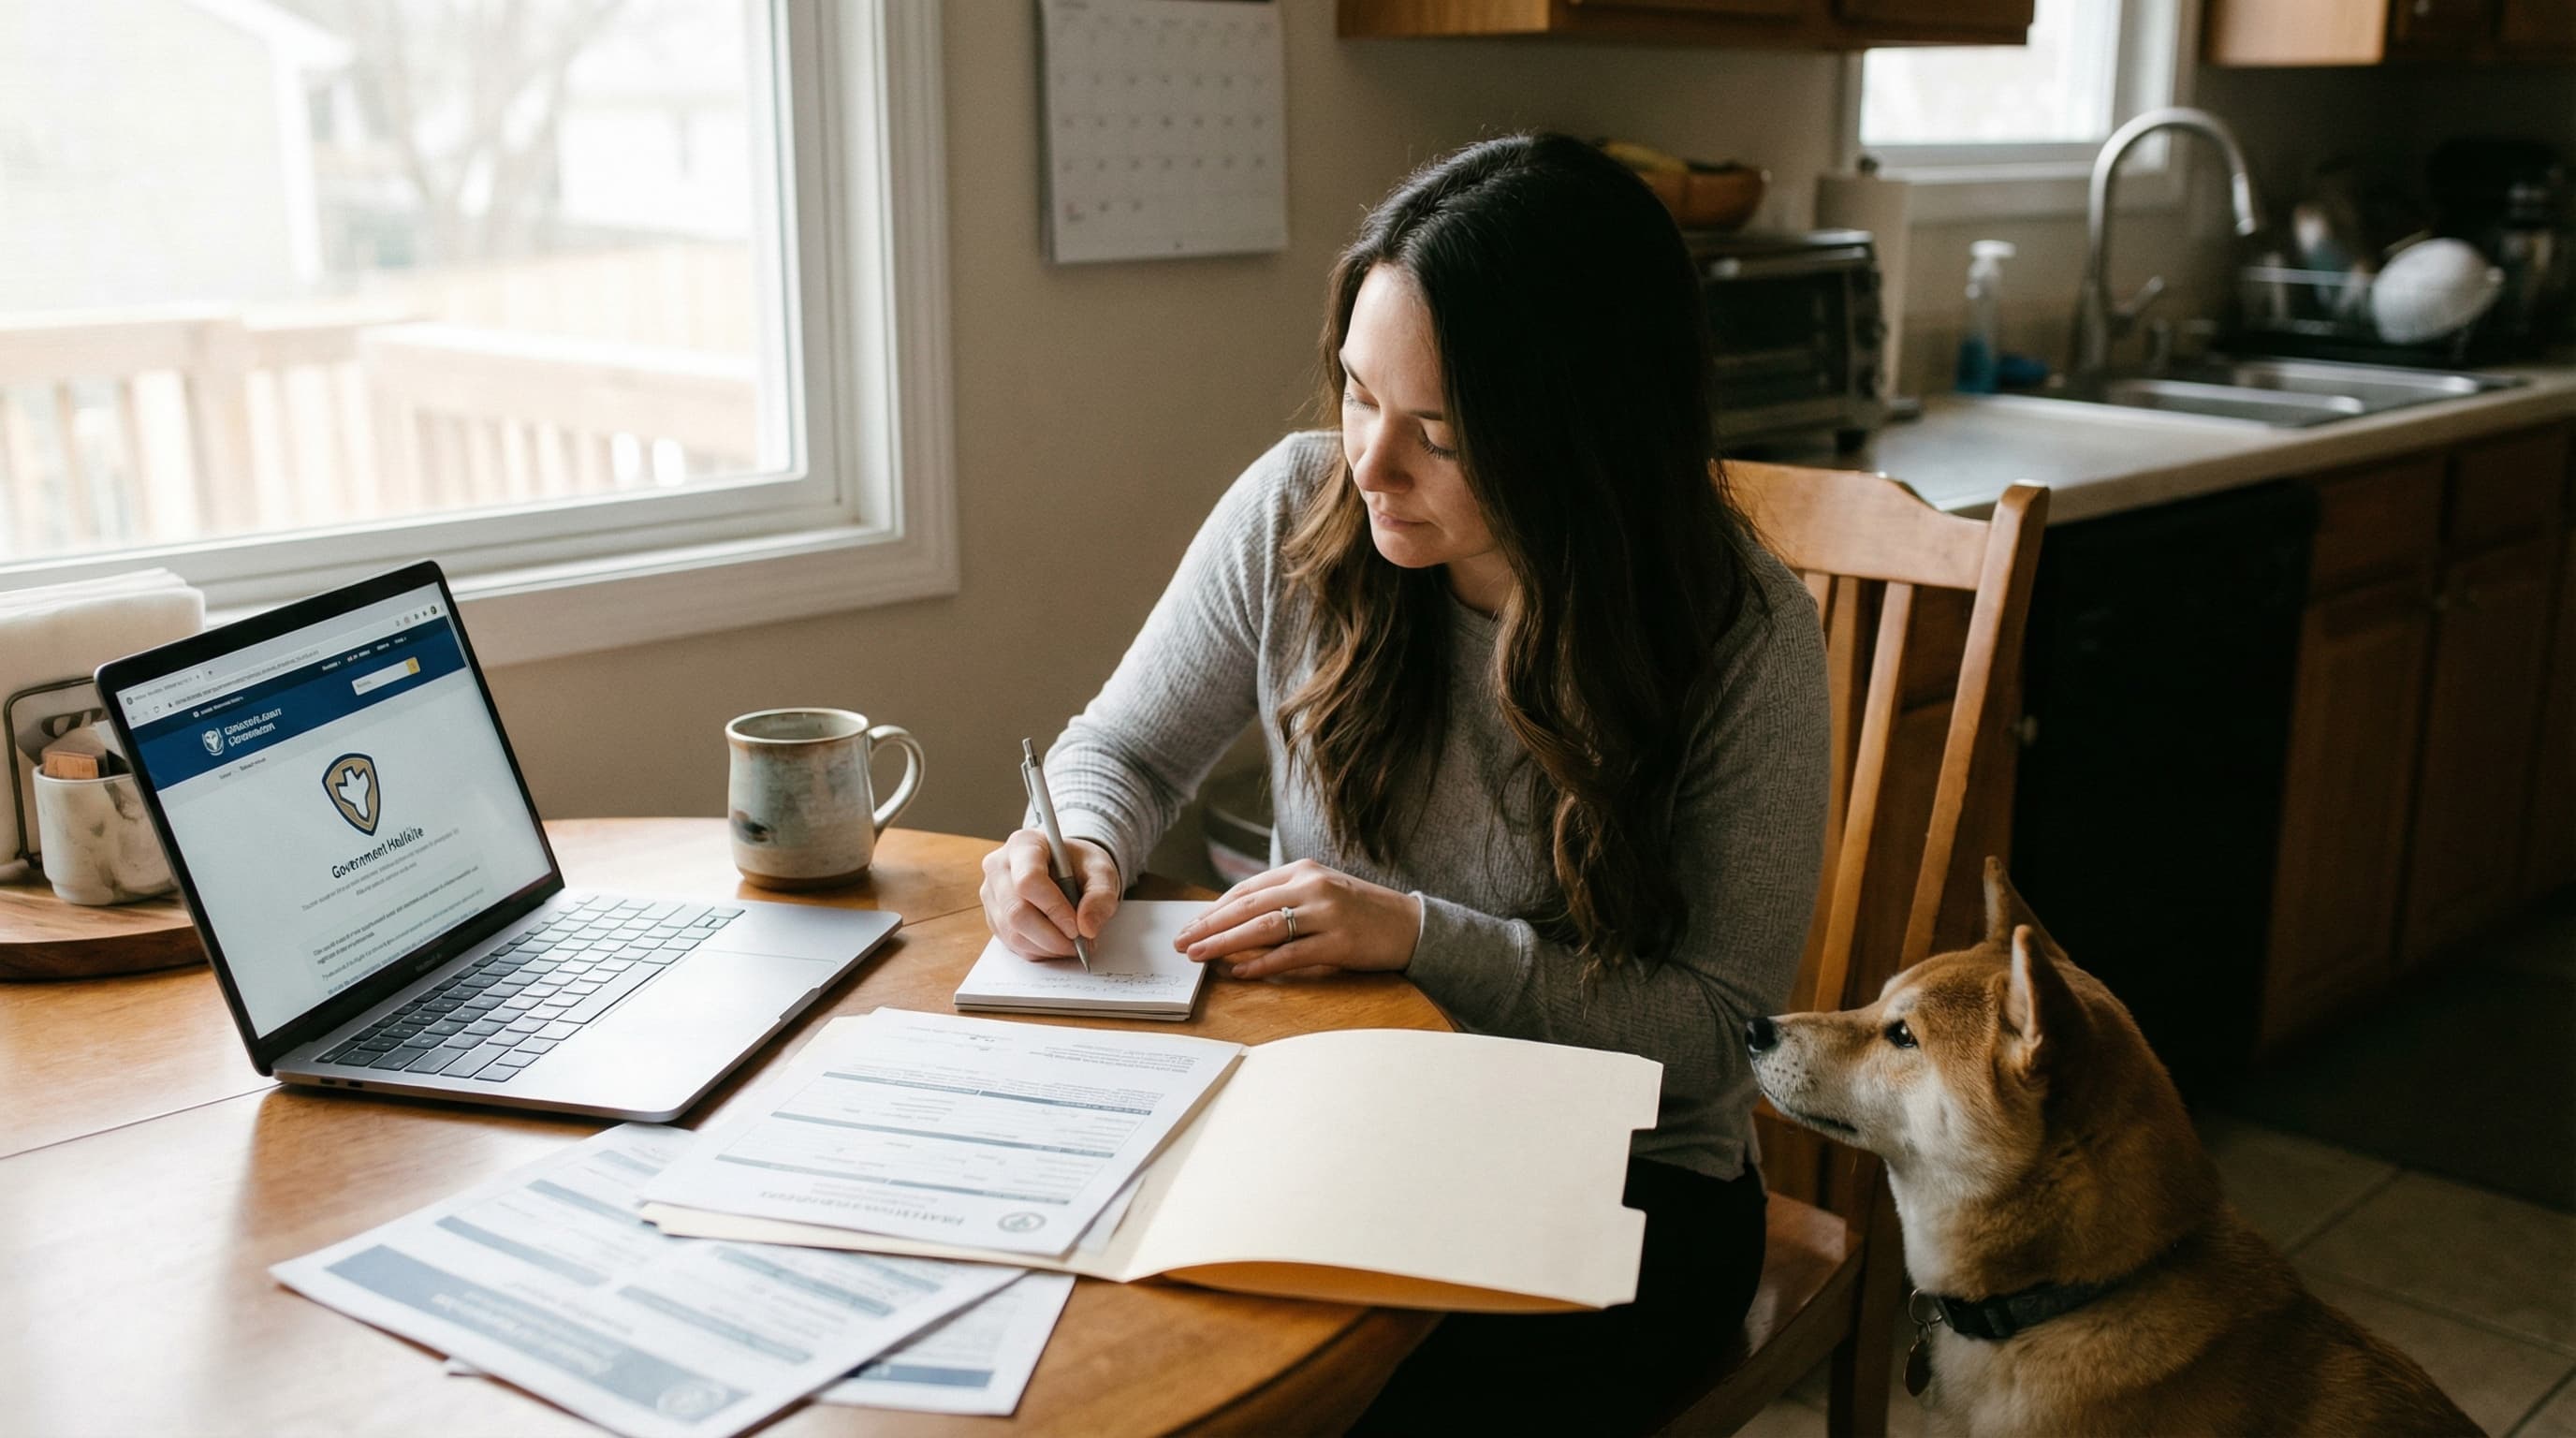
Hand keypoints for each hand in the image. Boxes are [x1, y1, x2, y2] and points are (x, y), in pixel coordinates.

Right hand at [980, 830, 1119, 958]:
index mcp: (1023, 844)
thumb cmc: (1080, 865)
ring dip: (1047, 947)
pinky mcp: (994, 918)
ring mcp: (992, 894)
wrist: (1067, 870)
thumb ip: (1101, 895)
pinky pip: (1012, 944)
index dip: (1053, 908)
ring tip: (1073, 944)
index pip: (1029, 880)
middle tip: (1079, 943)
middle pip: (1017, 911)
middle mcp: (999, 867)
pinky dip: (1039, 951)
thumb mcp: (1101, 871)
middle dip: (1052, 936)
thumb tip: (1087, 927)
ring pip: (1013, 933)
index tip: (1077, 926)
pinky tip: (1057, 943)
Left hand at [1174, 858, 1421, 980]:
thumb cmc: (1361, 912)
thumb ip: (1285, 899)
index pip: (1247, 889)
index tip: (1192, 926)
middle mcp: (1312, 886)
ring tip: (1200, 955)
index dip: (1215, 909)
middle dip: (1209, 925)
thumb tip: (1236, 922)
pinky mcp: (1339, 942)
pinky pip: (1291, 954)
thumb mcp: (1321, 892)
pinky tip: (1240, 972)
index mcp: (1303, 870)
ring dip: (1226, 943)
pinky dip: (1262, 964)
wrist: (1411, 925)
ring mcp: (1326, 913)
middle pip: (1248, 906)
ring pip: (1263, 928)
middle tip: (1181, 942)